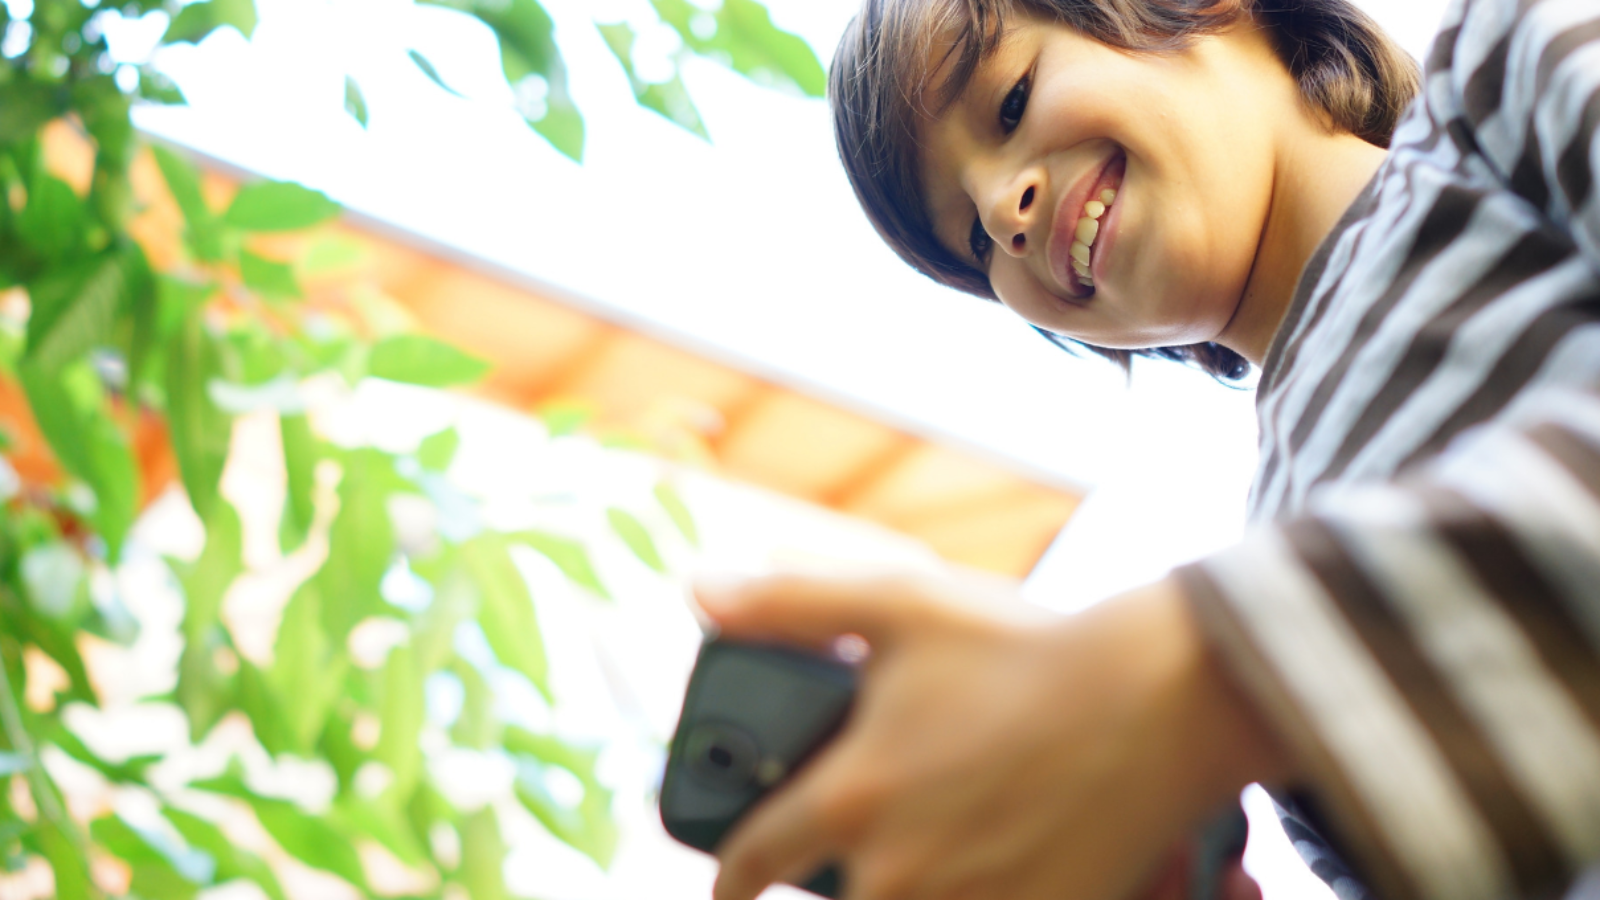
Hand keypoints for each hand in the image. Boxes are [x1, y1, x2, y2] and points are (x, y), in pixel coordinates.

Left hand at [694, 572, 1291, 899]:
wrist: (1158, 698)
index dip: (728, 879)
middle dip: (829, 887)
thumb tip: (698, 590)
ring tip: (929, 854)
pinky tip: (990, 862)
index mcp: (853, 796)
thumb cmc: (1023, 646)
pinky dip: (972, 894)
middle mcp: (901, 870)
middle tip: (854, 853)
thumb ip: (791, 605)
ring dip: (903, 892)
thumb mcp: (899, 604)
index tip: (730, 883)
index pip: (751, 865)